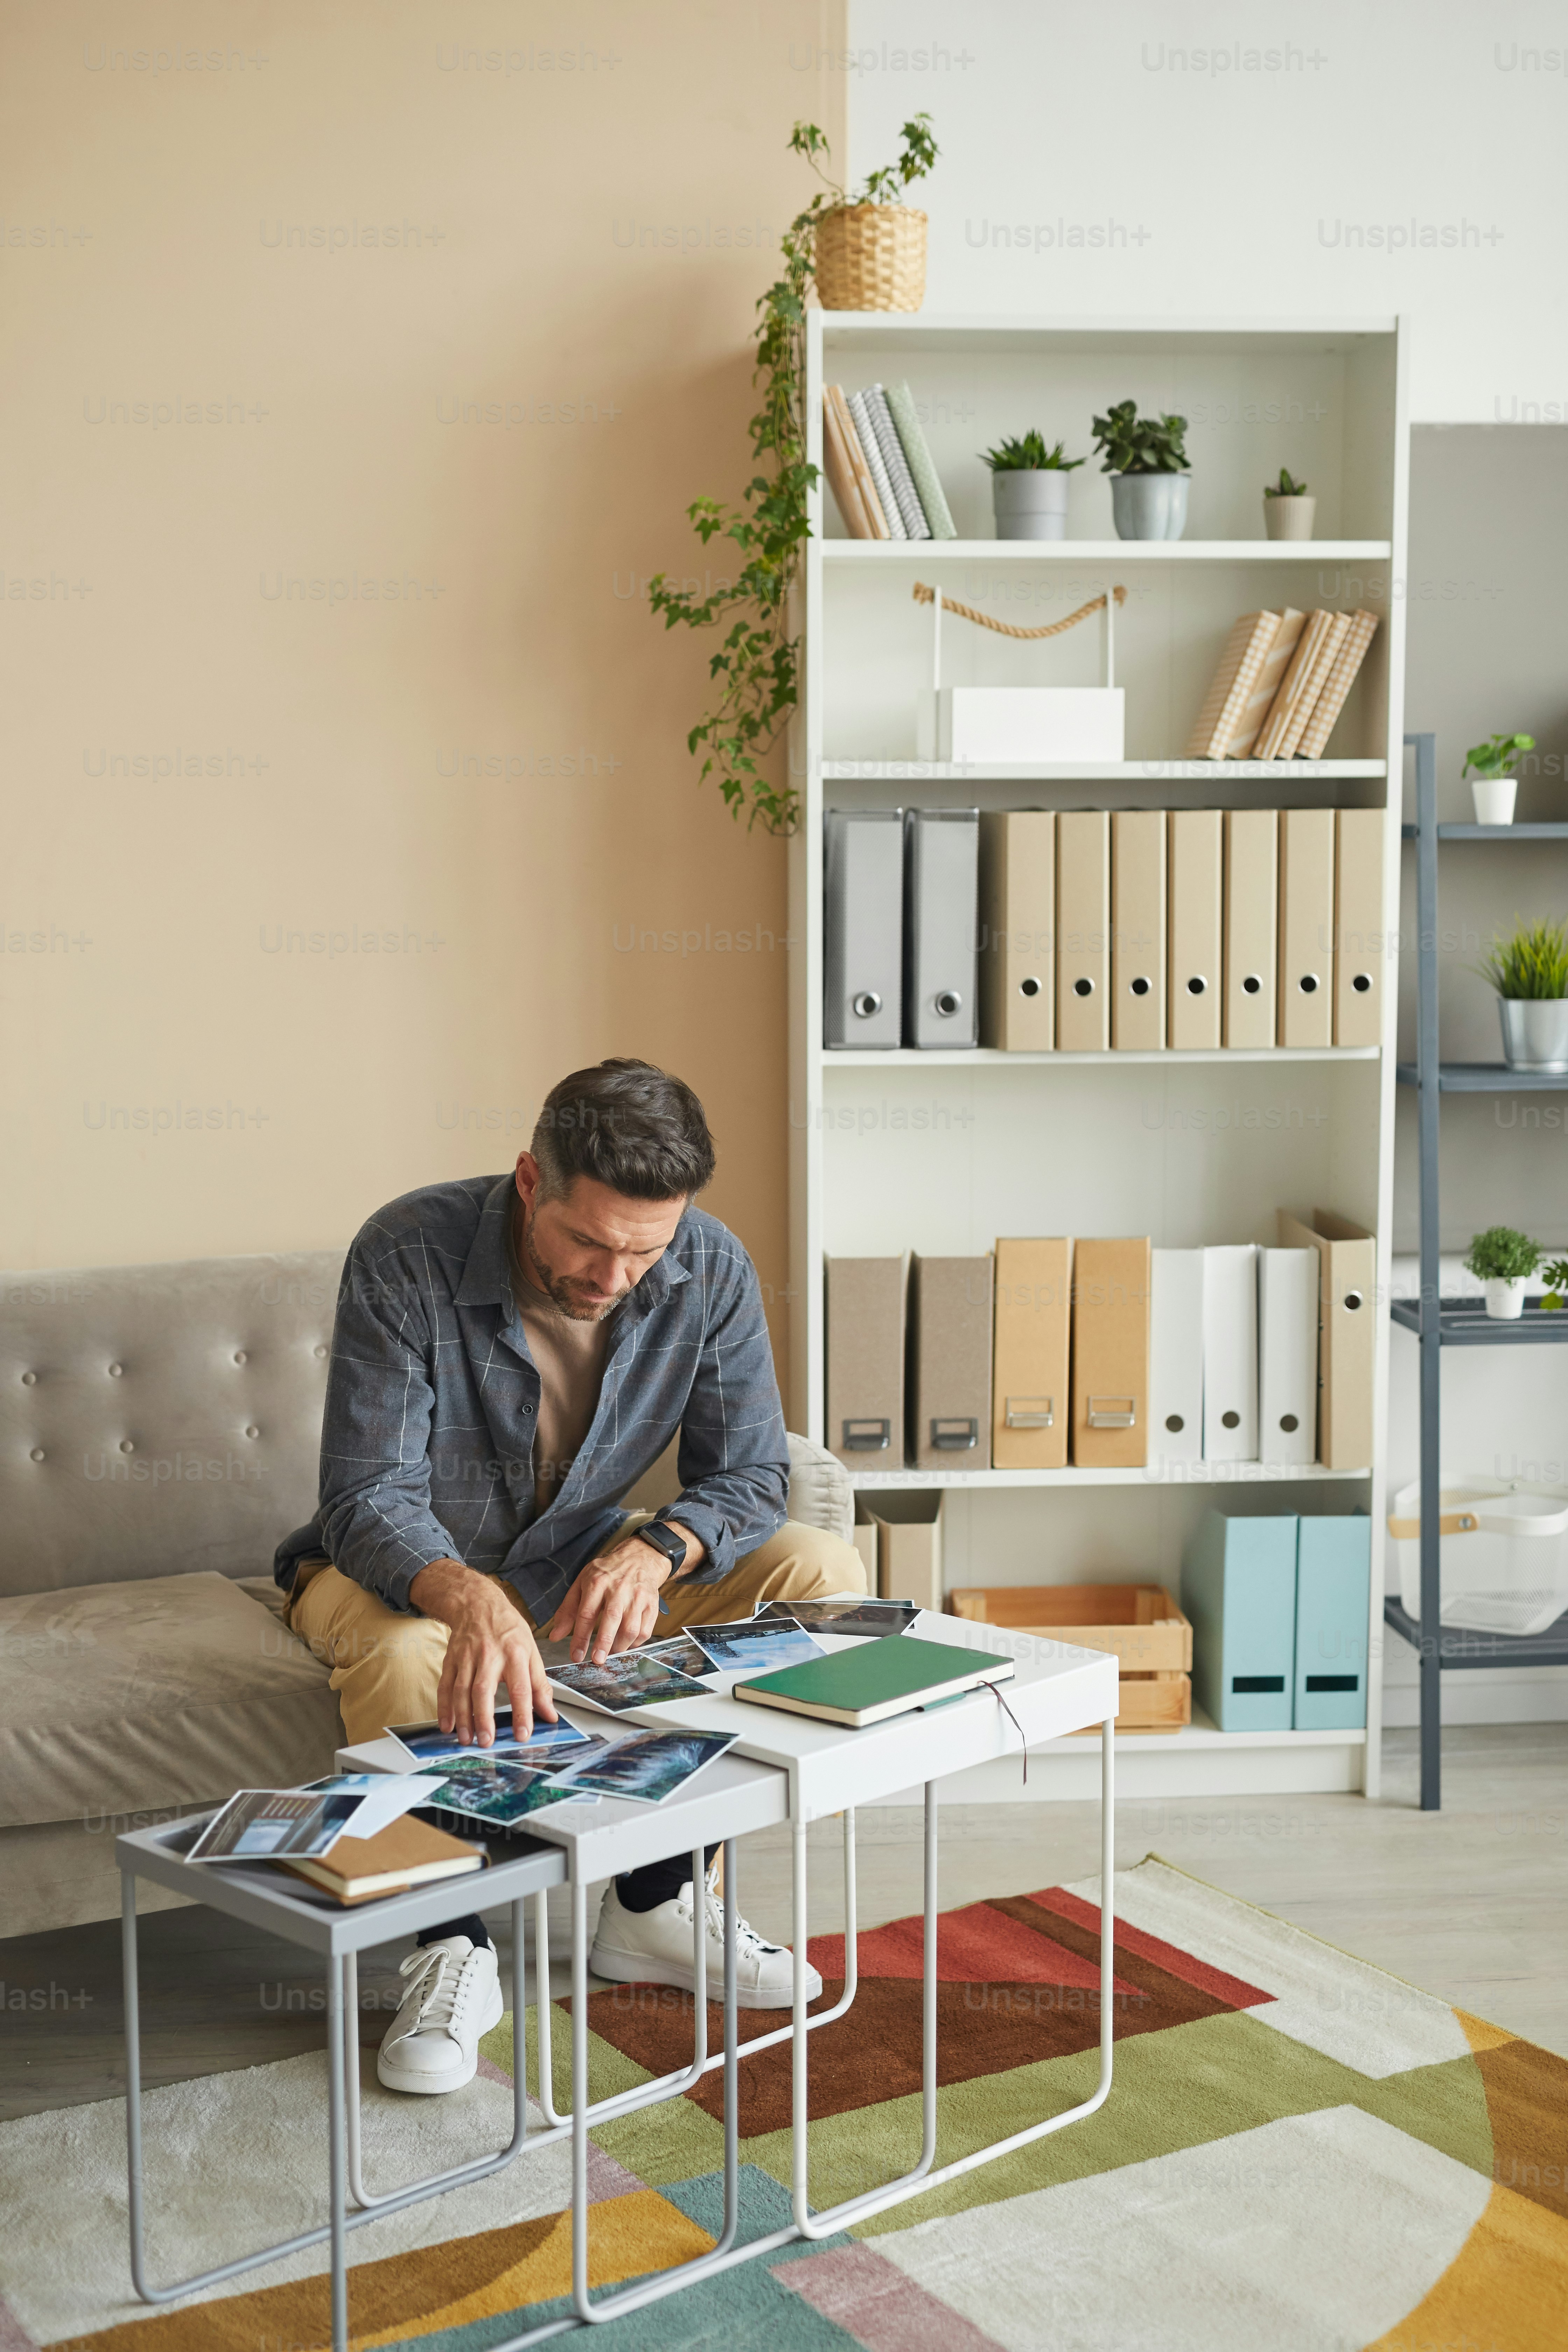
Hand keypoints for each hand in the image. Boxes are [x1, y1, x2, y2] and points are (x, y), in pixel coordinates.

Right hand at [408, 1559, 557, 1745]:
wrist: (479, 1603)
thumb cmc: (509, 1630)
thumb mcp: (532, 1652)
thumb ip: (540, 1686)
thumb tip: (550, 1714)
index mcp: (515, 1653)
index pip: (521, 1688)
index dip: (522, 1713)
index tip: (522, 1735)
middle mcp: (490, 1655)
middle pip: (484, 1689)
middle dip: (484, 1718)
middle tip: (487, 1742)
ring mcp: (467, 1657)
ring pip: (461, 1690)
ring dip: (463, 1717)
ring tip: (467, 1739)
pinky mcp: (451, 1660)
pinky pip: (445, 1686)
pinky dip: (444, 1707)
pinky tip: (446, 1725)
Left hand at [547, 1530, 692, 1663]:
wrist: (639, 1558)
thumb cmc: (606, 1574)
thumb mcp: (581, 1584)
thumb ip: (567, 1611)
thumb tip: (555, 1636)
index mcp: (597, 1582)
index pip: (586, 1613)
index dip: (580, 1637)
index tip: (576, 1656)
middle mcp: (618, 1588)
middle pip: (611, 1619)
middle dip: (603, 1643)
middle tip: (597, 1661)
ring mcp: (637, 1596)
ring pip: (631, 1627)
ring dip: (620, 1646)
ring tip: (611, 1653)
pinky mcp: (652, 1604)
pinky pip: (645, 1630)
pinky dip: (635, 1643)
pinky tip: (626, 1644)